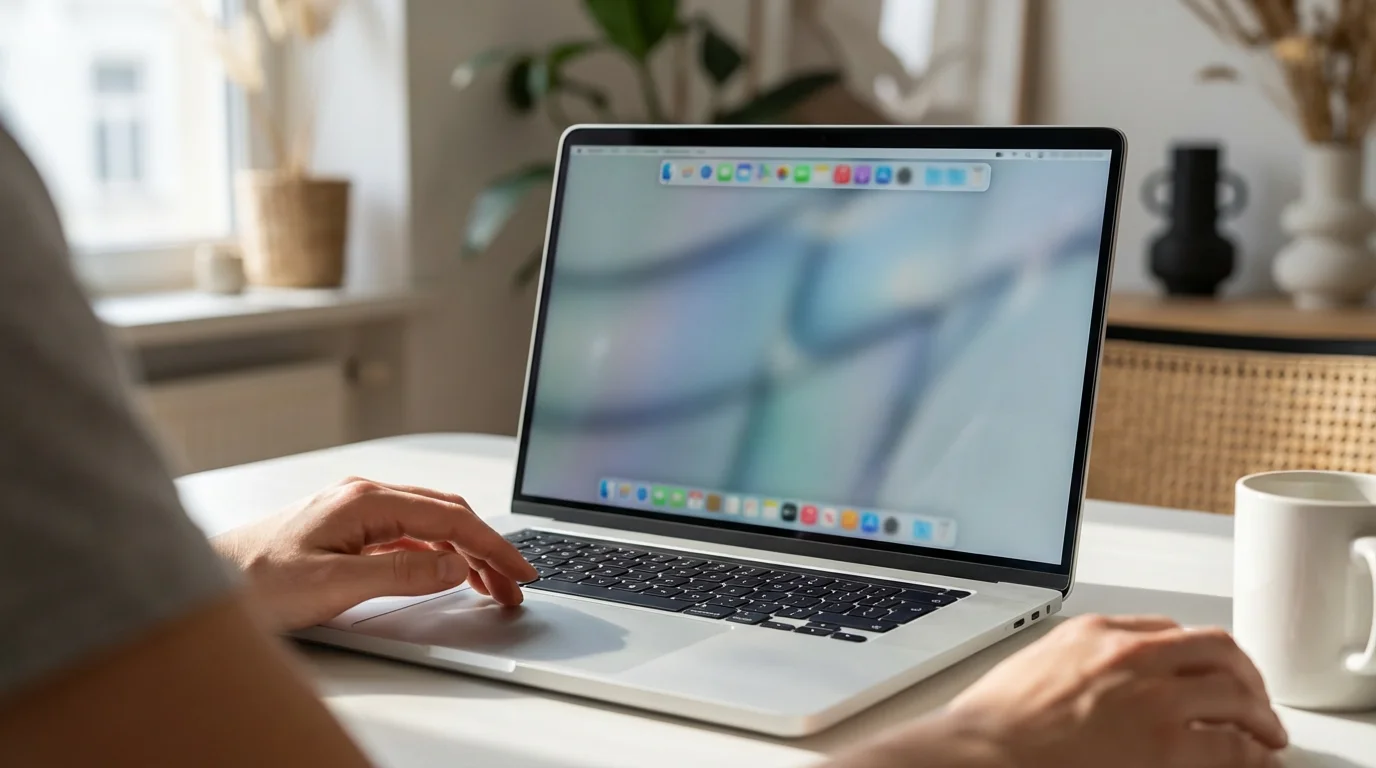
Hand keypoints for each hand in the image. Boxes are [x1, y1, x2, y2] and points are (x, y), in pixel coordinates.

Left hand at [211, 477, 537, 630]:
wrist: (204, 580)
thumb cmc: (253, 579)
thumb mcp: (333, 584)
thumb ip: (399, 573)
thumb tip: (452, 565)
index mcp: (365, 500)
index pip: (449, 518)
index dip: (491, 546)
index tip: (519, 569)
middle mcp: (365, 498)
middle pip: (447, 517)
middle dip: (488, 550)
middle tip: (516, 584)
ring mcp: (357, 513)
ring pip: (431, 527)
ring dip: (465, 554)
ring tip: (492, 586)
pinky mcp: (350, 532)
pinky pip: (409, 537)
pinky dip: (439, 556)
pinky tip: (448, 574)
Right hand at [834, 615, 1286, 767]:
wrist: (982, 752)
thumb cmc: (995, 721)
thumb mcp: (1036, 664)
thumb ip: (1076, 660)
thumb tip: (1097, 680)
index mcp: (1096, 632)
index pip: (1169, 630)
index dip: (1198, 654)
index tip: (1206, 671)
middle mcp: (1132, 656)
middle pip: (1217, 649)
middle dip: (1244, 675)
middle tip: (1254, 699)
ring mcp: (1154, 699)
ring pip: (1236, 692)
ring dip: (1259, 713)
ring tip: (1266, 733)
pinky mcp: (1167, 746)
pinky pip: (1231, 745)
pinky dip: (1251, 752)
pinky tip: (1253, 759)